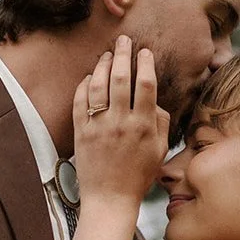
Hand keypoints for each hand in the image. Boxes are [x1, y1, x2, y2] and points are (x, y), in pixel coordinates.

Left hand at [73, 35, 169, 209]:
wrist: (109, 200)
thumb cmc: (138, 176)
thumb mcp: (158, 151)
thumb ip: (160, 122)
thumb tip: (153, 101)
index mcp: (142, 126)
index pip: (145, 85)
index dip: (145, 64)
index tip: (145, 52)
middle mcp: (120, 123)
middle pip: (120, 78)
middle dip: (122, 54)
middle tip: (123, 40)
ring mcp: (98, 127)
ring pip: (98, 86)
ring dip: (102, 65)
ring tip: (107, 55)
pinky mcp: (81, 132)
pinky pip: (80, 101)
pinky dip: (84, 85)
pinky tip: (89, 77)